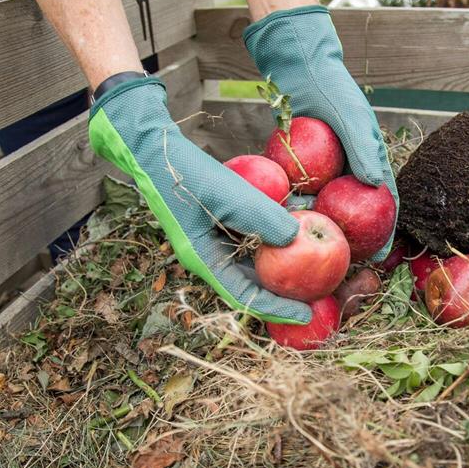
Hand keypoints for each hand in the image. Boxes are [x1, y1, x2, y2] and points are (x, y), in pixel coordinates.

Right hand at [89, 77, 310, 323]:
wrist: (155, 152)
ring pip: (247, 267)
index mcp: (205, 262)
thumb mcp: (231, 197)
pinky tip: (290, 237)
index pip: (245, 298)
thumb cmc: (189, 176)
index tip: (305, 314)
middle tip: (313, 297)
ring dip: (275, 271)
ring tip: (306, 273)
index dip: (276, 309)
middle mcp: (207, 259)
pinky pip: (244, 245)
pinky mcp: (213, 227)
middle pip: (247, 288)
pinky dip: (267, 246)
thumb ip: (265, 218)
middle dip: (279, 295)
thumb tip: (298, 237)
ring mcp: (208, 243)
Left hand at [243, 5, 397, 259]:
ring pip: (326, 208)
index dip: (386, 231)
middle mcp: (349, 169)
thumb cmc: (331, 88)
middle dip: (352, 241)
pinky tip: (287, 230)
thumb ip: (363, 148)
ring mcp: (325, 171)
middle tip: (346, 268)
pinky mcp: (302, 167)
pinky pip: (301, 194)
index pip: (384, 202)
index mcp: (369, 160)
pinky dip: (297, 211)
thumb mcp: (350, 117)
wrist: (299, 70)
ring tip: (315, 259)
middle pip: (354, 213)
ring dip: (322, 231)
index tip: (382, 258)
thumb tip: (376, 185)